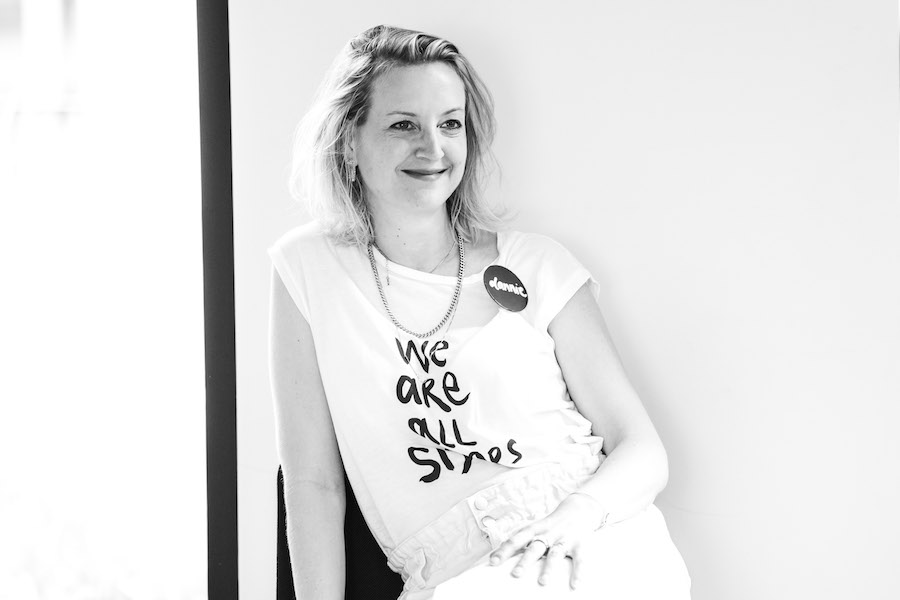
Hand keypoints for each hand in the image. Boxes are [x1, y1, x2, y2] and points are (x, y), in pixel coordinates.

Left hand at [488, 492, 606, 589]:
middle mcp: (548, 534)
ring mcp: (564, 539)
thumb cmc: (551, 524)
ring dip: (549, 568)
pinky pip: (579, 559)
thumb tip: (495, 553)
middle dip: (525, 561)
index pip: (517, 539)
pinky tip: (574, 585)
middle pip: (535, 547)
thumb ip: (518, 540)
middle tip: (515, 574)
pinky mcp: (580, 544)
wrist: (579, 509)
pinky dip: (577, 572)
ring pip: (555, 554)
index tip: (493, 562)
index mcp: (534, 530)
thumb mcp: (534, 528)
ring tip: (542, 582)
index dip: (504, 550)